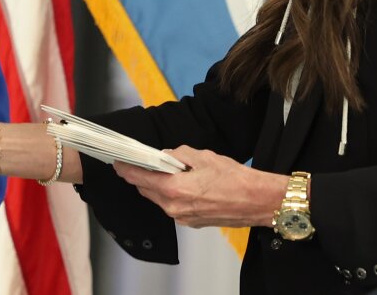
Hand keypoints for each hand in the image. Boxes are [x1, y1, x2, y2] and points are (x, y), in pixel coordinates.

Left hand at [112, 146, 288, 227]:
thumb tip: (167, 156)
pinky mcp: (192, 222)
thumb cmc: (235, 179)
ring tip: (163, 171)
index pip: (140, 178)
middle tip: (139, 163)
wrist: (258, 201)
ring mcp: (183, 218)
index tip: (118, 162)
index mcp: (174, 189)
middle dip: (141, 177)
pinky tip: (180, 184)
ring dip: (157, 186)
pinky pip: (173, 207)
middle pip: (147, 190)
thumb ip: (179, 155)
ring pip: (160, 200)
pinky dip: (171, 195)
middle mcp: (175, 207)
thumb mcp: (204, 156)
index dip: (126, 169)